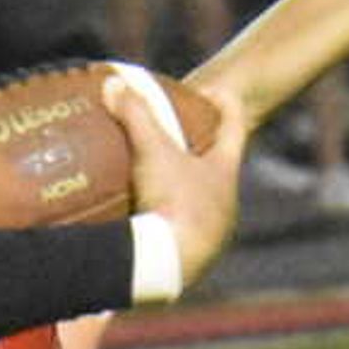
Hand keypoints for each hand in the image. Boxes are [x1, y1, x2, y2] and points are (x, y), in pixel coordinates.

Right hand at [112, 65, 241, 290]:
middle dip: (199, 152)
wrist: (173, 265)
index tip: (214, 92)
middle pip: (218, 167)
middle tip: (175, 137)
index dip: (227, 105)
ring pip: (201, 204)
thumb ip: (135, 115)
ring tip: (153, 182)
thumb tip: (115, 82)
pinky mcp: (192, 260)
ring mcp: (212, 234)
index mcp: (224, 171)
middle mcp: (225, 203)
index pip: (234, 126)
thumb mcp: (152, 153)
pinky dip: (167, 224)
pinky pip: (181, 234)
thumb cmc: (173, 203)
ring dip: (182, 192)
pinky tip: (144, 224)